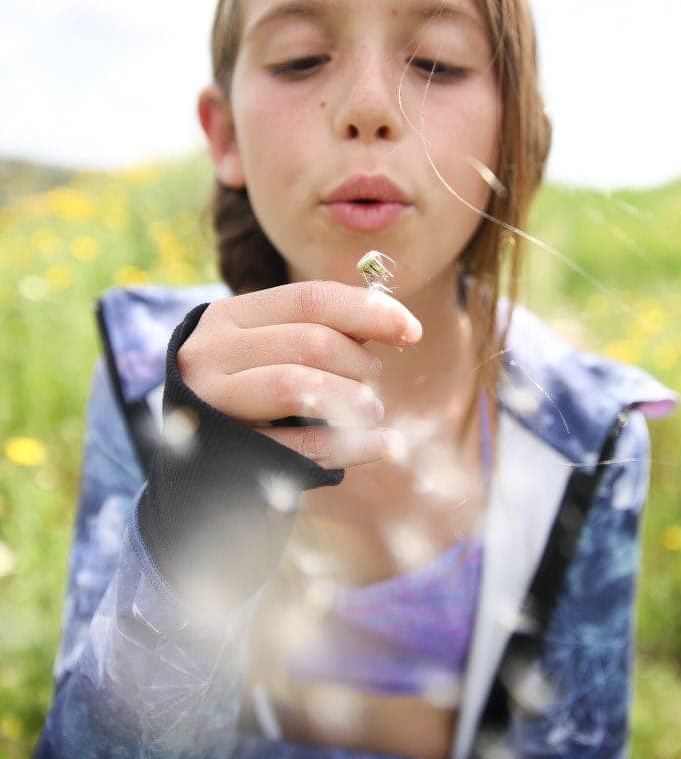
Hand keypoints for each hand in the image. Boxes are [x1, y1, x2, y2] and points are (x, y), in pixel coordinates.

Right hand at [176, 281, 421, 469]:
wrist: (189, 460)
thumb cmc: (246, 392)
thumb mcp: (270, 350)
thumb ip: (322, 331)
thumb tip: (395, 321)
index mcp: (229, 316)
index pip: (311, 299)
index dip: (369, 311)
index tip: (413, 331)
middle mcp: (212, 352)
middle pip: (311, 342)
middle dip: (360, 364)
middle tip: (374, 384)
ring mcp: (212, 402)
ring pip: (300, 386)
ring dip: (354, 400)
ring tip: (371, 411)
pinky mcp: (227, 452)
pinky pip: (299, 447)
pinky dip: (352, 445)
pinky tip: (384, 444)